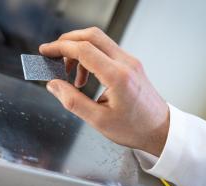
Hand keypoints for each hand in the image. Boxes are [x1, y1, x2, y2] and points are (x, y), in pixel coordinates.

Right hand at [39, 27, 168, 156]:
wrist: (160, 129)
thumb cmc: (134, 128)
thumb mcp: (99, 120)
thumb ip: (73, 101)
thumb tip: (53, 85)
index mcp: (118, 76)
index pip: (84, 49)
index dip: (60, 48)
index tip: (45, 51)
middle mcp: (126, 63)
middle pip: (92, 36)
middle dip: (68, 42)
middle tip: (53, 56)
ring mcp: (130, 61)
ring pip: (99, 41)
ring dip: (79, 51)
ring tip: (71, 76)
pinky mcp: (131, 64)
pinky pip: (106, 51)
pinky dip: (90, 57)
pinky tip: (85, 78)